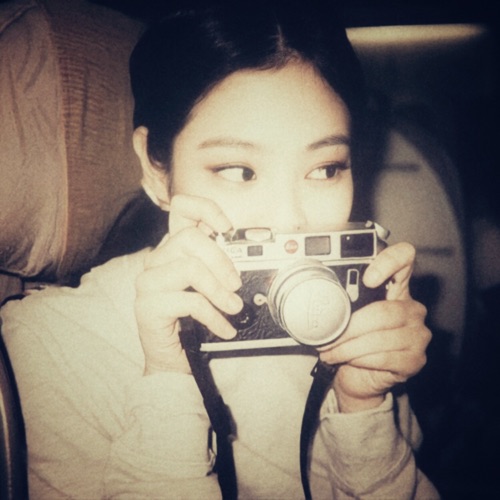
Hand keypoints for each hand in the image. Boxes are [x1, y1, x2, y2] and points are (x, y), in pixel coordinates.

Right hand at [134, 194, 242, 374]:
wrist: (172, 357)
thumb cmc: (192, 320)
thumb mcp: (209, 287)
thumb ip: (218, 266)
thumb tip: (243, 256)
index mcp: (173, 249)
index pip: (181, 209)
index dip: (205, 209)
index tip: (226, 227)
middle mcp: (157, 260)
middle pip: (189, 237)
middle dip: (221, 260)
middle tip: (236, 284)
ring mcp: (148, 282)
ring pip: (190, 268)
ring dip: (219, 290)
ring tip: (234, 308)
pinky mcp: (147, 305)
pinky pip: (189, 301)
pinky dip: (214, 316)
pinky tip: (224, 327)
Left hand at [318, 242, 430, 412]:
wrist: (357, 378)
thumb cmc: (352, 342)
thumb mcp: (347, 315)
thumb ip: (343, 299)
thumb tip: (318, 294)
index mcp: (397, 288)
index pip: (404, 258)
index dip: (389, 262)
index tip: (368, 278)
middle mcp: (413, 309)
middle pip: (382, 312)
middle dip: (349, 328)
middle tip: (328, 337)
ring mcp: (418, 335)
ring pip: (379, 338)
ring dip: (348, 347)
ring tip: (331, 351)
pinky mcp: (415, 360)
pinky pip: (383, 357)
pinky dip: (359, 360)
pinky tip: (348, 360)